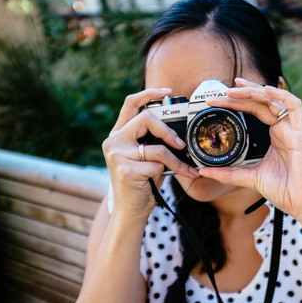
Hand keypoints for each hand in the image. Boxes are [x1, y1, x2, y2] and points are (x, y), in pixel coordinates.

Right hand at [103, 88, 198, 219]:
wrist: (131, 210)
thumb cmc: (143, 182)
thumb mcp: (147, 157)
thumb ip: (154, 140)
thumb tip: (180, 130)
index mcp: (119, 134)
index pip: (131, 103)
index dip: (149, 93)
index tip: (168, 92)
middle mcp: (114, 141)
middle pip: (146, 119)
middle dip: (168, 131)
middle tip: (181, 144)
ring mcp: (117, 155)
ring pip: (157, 147)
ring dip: (177, 160)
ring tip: (187, 169)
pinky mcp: (125, 170)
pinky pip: (157, 164)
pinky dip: (171, 172)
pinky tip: (169, 180)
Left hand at [198, 78, 301, 224]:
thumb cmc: (285, 191)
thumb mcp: (250, 178)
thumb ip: (228, 173)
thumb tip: (203, 171)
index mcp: (274, 135)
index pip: (253, 110)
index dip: (236, 103)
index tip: (215, 101)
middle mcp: (284, 128)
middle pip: (261, 101)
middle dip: (241, 94)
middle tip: (220, 92)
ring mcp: (294, 128)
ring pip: (275, 99)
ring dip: (254, 91)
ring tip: (234, 89)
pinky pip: (295, 105)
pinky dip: (281, 94)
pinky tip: (265, 90)